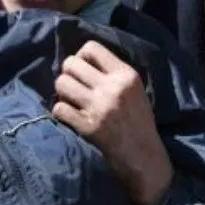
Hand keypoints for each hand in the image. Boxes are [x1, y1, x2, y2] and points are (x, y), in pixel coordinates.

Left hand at [52, 41, 172, 204]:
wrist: (145, 157)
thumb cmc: (139, 122)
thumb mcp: (135, 90)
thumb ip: (112, 73)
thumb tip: (79, 60)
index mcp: (126, 75)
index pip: (91, 47)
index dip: (81, 56)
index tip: (83, 69)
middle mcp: (112, 88)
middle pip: (70, 63)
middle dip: (67, 74)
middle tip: (74, 86)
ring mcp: (99, 108)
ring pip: (61, 84)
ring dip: (62, 92)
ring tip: (71, 100)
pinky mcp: (88, 127)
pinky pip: (59, 109)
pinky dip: (61, 112)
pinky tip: (70, 116)